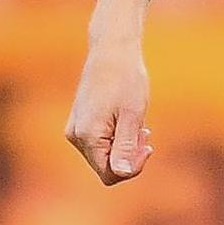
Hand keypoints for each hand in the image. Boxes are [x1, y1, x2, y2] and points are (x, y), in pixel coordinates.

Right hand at [64, 40, 153, 184]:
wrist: (112, 50)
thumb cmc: (126, 79)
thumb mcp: (132, 115)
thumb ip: (125, 146)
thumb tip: (122, 173)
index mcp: (87, 136)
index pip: (110, 174)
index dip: (132, 167)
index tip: (148, 145)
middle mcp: (76, 136)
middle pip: (106, 166)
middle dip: (129, 154)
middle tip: (144, 131)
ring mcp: (76, 129)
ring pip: (104, 154)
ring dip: (124, 145)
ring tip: (137, 122)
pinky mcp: (80, 122)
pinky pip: (99, 142)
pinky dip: (116, 136)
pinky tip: (126, 119)